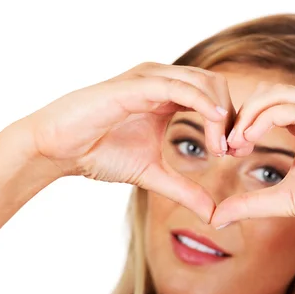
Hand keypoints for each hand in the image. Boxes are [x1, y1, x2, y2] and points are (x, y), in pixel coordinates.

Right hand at [27, 62, 233, 221]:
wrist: (59, 150)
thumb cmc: (100, 153)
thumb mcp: (153, 175)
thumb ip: (184, 190)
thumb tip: (213, 214)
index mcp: (168, 95)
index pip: (215, 96)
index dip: (231, 122)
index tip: (236, 153)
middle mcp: (162, 80)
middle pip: (216, 84)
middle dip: (232, 117)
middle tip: (233, 152)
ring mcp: (149, 79)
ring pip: (202, 82)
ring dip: (220, 115)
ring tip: (221, 149)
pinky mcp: (135, 85)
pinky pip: (178, 87)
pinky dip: (202, 103)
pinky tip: (215, 121)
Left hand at [210, 83, 294, 232]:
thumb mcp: (284, 201)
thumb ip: (251, 204)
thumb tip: (217, 218)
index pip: (267, 106)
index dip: (242, 123)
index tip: (228, 150)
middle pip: (268, 92)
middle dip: (242, 115)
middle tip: (228, 145)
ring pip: (277, 94)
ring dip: (250, 115)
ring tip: (236, 143)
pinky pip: (292, 108)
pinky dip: (265, 119)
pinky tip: (250, 139)